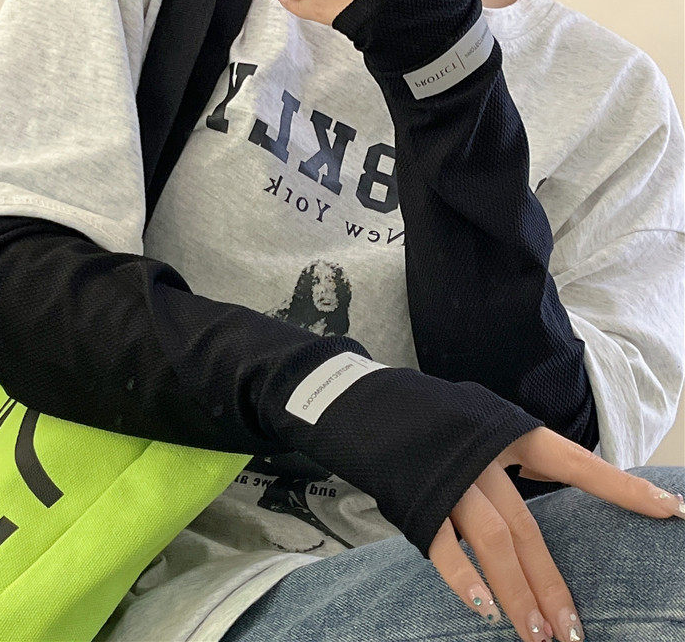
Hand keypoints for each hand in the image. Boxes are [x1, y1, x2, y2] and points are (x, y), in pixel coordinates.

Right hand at [429, 424, 684, 641]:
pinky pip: (444, 546)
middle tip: (574, 633)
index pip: (575, 462)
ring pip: (493, 543)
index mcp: (506, 431)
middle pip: (527, 528)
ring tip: (535, 638)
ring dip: (516, 594)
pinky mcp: (416, 498)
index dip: (620, 487)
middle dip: (551, 584)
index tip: (670, 511)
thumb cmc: (431, 417)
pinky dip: (463, 579)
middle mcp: (483, 456)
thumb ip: (514, 454)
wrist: (367, 404)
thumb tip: (551, 483)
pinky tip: (481, 610)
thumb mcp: (480, 421)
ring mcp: (449, 478)